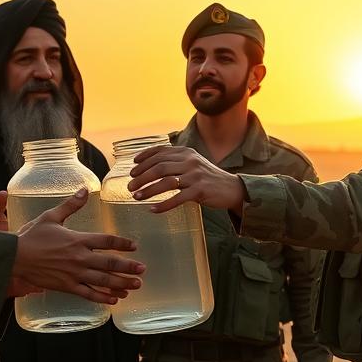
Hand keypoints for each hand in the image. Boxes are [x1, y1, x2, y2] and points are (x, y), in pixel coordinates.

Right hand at [11, 188, 144, 303]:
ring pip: (102, 281)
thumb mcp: (51, 216)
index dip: (122, 243)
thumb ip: (71, 205)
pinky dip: (102, 297)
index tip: (133, 246)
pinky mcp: (67, 286)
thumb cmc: (32, 236)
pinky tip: (114, 299)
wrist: (15, 257)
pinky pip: (88, 294)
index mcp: (78, 239)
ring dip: (121, 283)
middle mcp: (79, 258)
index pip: (106, 241)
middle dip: (128, 267)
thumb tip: (84, 189)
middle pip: (109, 263)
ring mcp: (74, 274)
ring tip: (135, 286)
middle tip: (143, 270)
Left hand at [127, 144, 247, 213]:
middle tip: (130, 185)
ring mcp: (195, 176)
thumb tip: (149, 167)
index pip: (160, 152)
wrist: (232, 188)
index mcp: (186, 152)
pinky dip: (164, 204)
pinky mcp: (200, 191)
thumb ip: (176, 162)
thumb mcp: (192, 164)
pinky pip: (178, 198)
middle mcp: (190, 161)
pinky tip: (153, 209)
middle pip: (159, 167)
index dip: (144, 159)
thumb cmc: (207, 177)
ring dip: (148, 190)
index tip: (132, 167)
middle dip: (142, 176)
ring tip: (136, 196)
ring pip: (166, 181)